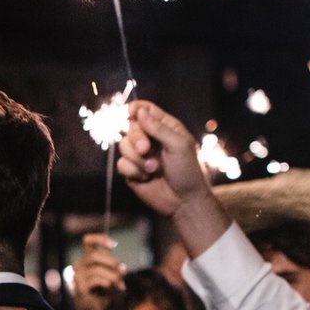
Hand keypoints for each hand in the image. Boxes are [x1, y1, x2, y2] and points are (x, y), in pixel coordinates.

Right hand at [71, 233, 123, 309]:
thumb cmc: (103, 292)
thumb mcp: (110, 276)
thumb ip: (113, 268)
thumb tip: (121, 268)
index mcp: (87, 260)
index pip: (88, 241)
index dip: (100, 239)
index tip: (114, 245)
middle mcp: (80, 265)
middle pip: (94, 255)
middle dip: (111, 262)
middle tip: (123, 270)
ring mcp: (78, 276)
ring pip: (97, 269)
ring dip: (112, 276)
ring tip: (120, 284)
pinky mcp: (80, 287)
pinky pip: (96, 280)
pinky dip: (108, 283)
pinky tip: (114, 289)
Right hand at [118, 100, 212, 214]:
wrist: (184, 201)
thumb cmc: (187, 171)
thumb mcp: (178, 145)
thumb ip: (158, 127)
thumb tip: (139, 111)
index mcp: (165, 127)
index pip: (145, 110)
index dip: (136, 109)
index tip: (131, 113)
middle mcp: (151, 139)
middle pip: (130, 127)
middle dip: (136, 138)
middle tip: (146, 149)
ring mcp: (140, 155)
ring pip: (123, 146)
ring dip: (136, 158)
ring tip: (153, 169)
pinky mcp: (133, 171)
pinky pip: (121, 164)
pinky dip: (133, 171)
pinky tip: (146, 178)